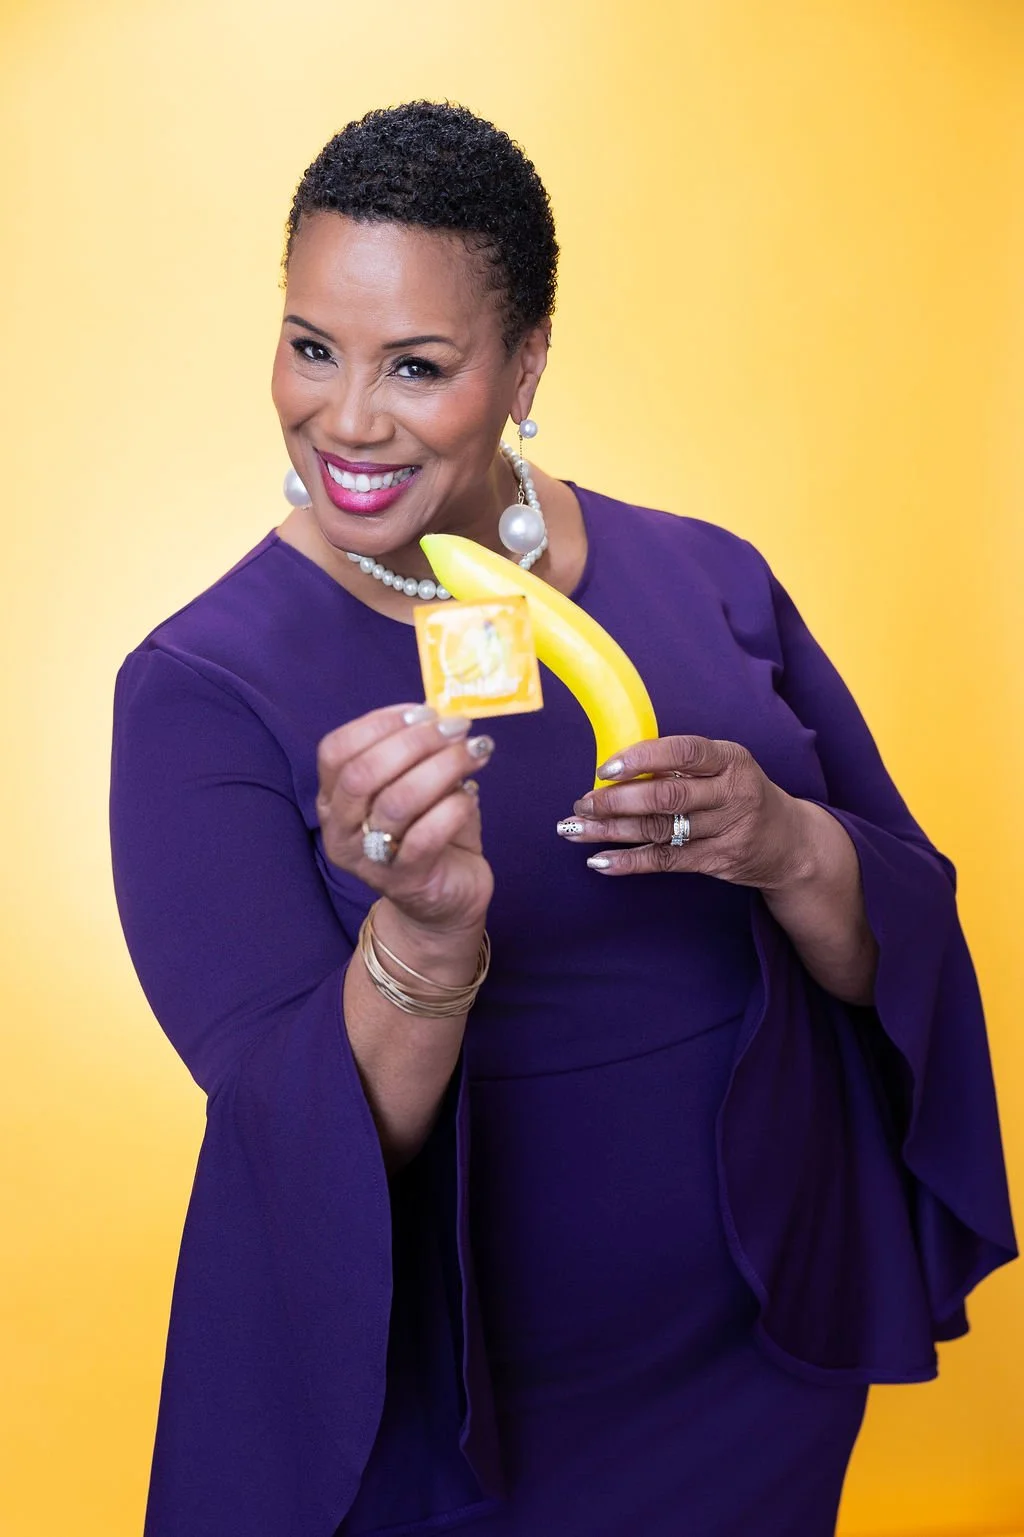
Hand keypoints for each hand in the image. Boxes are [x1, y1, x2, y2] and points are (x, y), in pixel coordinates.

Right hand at [316, 703, 494, 932]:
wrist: (444, 904)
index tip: (423, 712)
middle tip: (455, 729)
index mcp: (332, 800)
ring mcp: (369, 860)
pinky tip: (471, 795)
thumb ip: (418, 756)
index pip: (335, 751)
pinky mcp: (406, 881)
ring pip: (397, 802)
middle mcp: (340, 831)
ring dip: (441, 767)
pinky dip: (453, 806)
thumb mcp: (413, 788)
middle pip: (362, 773)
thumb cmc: (428, 835)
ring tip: (474, 752)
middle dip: (413, 742)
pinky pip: (427, 835)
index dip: (378, 723)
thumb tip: (446, 720)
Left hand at [557, 734, 807, 888]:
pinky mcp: (720, 861)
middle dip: (617, 801)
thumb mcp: (723, 768)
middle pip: (668, 797)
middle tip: (581, 803)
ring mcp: (728, 830)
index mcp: (731, 759)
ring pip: (661, 830)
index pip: (684, 752)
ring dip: (612, 831)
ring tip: (575, 829)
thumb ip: (680, 766)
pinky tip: (599, 860)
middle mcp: (733, 793)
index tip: (605, 768)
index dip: (642, 759)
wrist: (789, 842)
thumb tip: (614, 769)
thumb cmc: (739, 794)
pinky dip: (630, 861)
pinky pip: (667, 861)